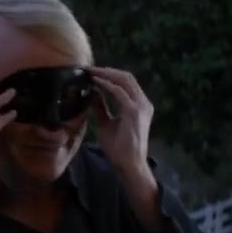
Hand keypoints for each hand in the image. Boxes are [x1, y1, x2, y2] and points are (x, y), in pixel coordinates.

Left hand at [89, 67, 162, 230]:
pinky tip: (95, 82)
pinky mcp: (134, 112)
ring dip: (106, 74)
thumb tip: (92, 93)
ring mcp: (141, 106)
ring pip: (124, 80)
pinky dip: (106, 85)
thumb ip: (101, 107)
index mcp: (139, 104)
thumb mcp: (105, 122)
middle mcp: (143, 103)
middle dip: (106, 70)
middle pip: (126, 77)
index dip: (109, 74)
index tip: (91, 72)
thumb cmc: (118, 147)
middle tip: (88, 68)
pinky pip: (119, 92)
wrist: (127, 164)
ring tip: (90, 72)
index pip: (125, 82)